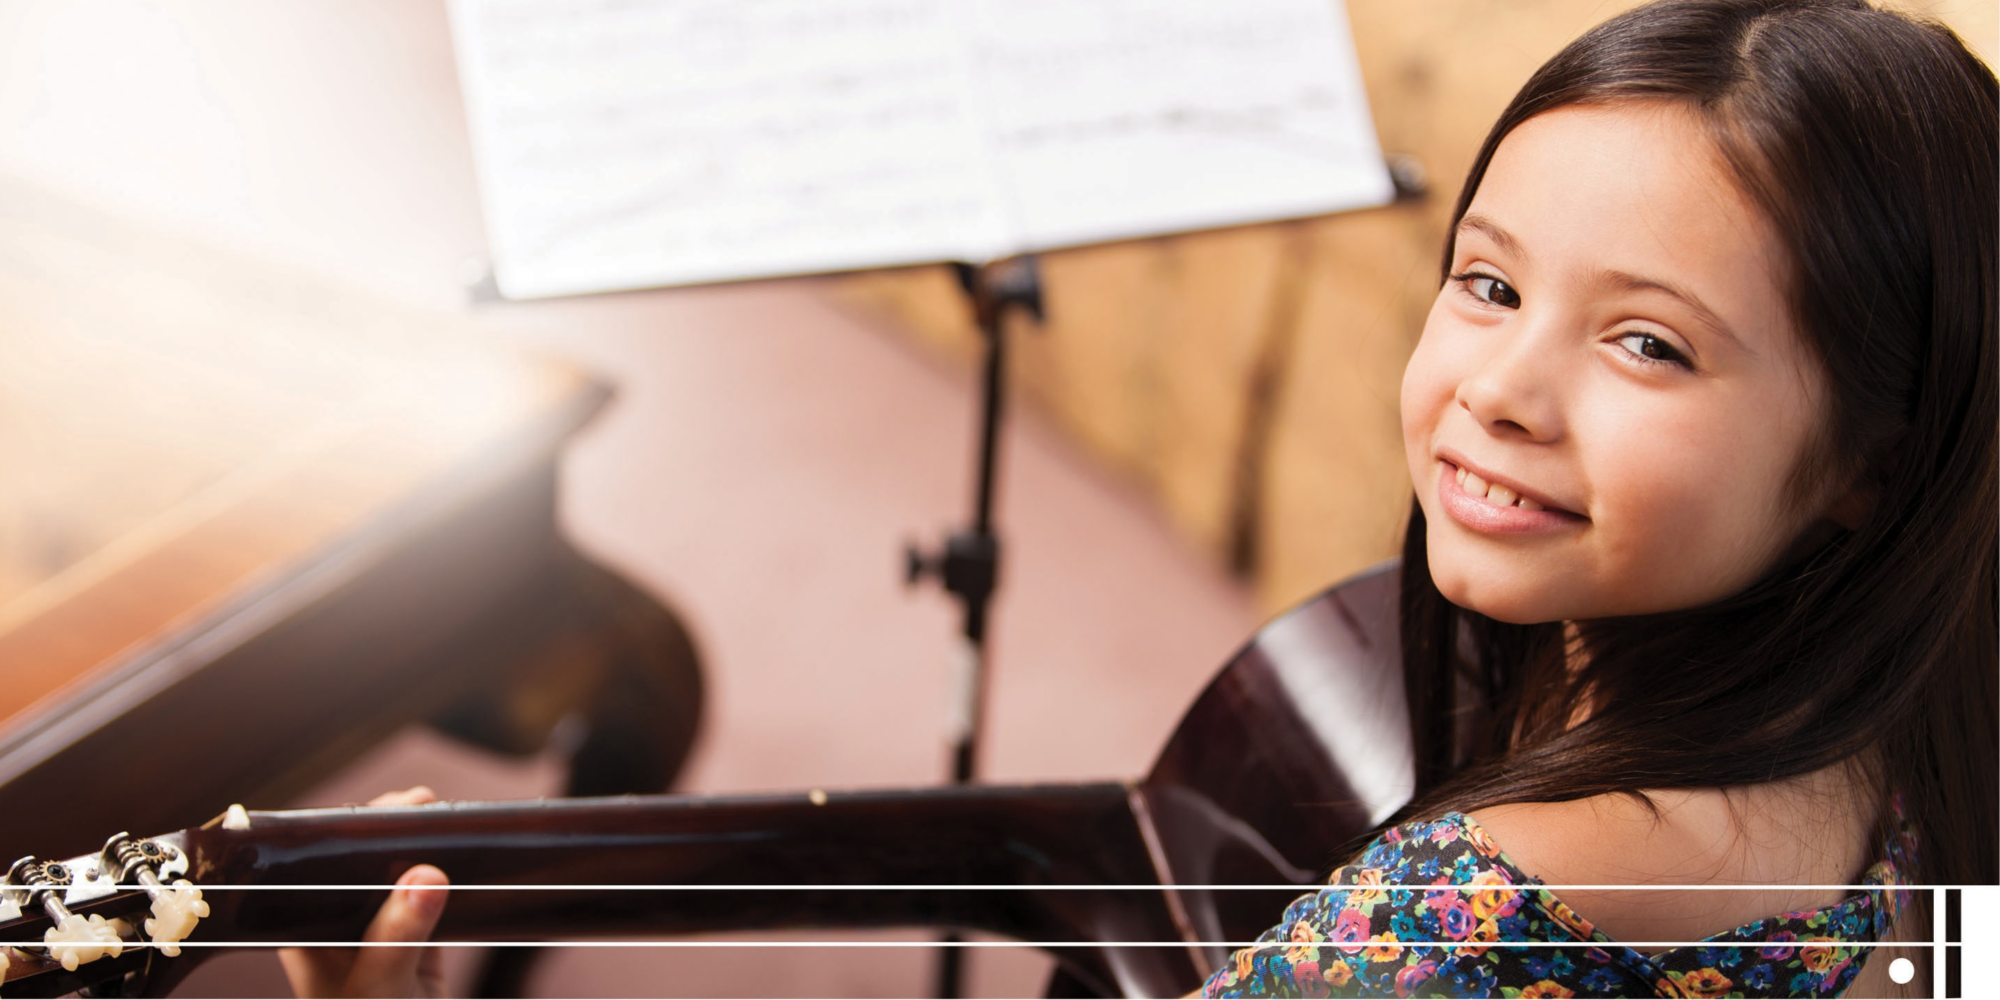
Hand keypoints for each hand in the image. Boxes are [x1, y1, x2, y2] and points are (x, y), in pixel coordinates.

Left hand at [280, 787, 450, 998]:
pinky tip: (469, 857)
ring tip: (452, 822)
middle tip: (432, 807)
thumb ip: (398, 936)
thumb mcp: (381, 989)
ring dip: (422, 849)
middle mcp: (338, 926)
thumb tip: (426, 873)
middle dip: (394, 829)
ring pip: (397, 876)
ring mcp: (378, 935)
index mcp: (307, 931)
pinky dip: (448, 876)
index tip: (399, 808)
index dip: (351, 827)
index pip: (318, 863)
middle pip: (359, 861)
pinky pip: (430, 899)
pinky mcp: (415, 946)